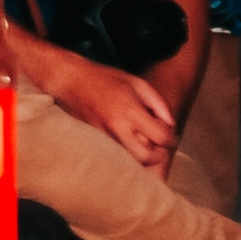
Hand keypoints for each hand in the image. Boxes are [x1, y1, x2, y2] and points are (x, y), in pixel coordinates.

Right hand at [41, 51, 179, 168]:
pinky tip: (127, 141)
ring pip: (129, 160)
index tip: (169, 135)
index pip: (160, 137)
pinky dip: (126, 153)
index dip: (171, 139)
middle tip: (159, 148)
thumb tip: (170, 125)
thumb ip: (158, 104)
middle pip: (145, 157)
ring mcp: (102, 136)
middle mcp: (116, 127)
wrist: (70, 81)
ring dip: (141, 156)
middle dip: (157, 155)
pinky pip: (115, 156)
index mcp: (130, 110)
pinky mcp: (92, 141)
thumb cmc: (105, 79)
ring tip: (143, 143)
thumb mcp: (138, 83)